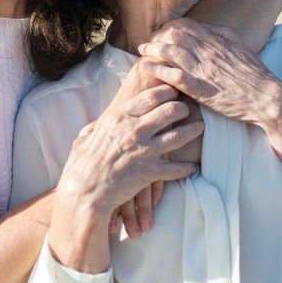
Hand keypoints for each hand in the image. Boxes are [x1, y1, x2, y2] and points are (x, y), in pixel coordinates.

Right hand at [56, 81, 199, 228]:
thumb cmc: (80, 165)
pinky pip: (176, 168)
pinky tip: (193, 167)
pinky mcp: (150, 171)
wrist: (84, 190)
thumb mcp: (83, 139)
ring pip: (179, 136)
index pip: (151, 96)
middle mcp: (135, 129)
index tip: (174, 92)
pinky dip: (186, 168)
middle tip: (188, 110)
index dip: (167, 92)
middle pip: (170, 111)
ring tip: (200, 127)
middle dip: (182, 109)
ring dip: (193, 130)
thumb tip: (93, 127)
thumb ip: (93, 130)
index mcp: (120, 117)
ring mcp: (145, 150)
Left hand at [137, 18, 281, 126]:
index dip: (169, 26)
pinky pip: (172, 75)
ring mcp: (202, 69)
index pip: (185, 25)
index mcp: (216, 40)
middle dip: (157, 37)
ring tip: (142, 51)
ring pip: (169, 51)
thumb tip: (206, 26)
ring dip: (152, 49)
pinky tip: (146, 66)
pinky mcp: (198, 88)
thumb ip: (223, 33)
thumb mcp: (241, 46)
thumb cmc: (255, 74)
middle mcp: (206, 51)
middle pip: (173, 35)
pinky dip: (157, 69)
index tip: (162, 32)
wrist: (265, 97)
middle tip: (148, 42)